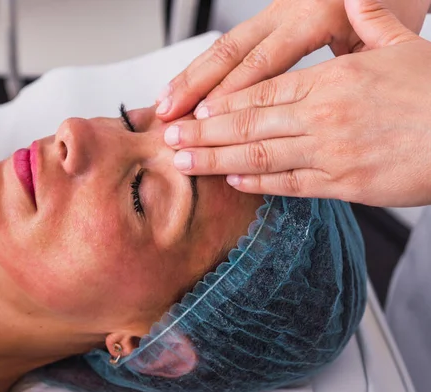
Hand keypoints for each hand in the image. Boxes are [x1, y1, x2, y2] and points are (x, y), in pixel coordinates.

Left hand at [163, 0, 430, 206]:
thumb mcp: (406, 47)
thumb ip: (373, 21)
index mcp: (334, 79)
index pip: (263, 88)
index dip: (223, 99)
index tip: (194, 109)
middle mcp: (324, 115)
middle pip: (250, 122)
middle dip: (204, 132)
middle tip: (170, 139)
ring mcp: (330, 151)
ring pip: (260, 155)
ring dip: (217, 159)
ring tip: (185, 162)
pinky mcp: (343, 183)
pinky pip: (290, 184)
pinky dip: (258, 183)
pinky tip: (233, 180)